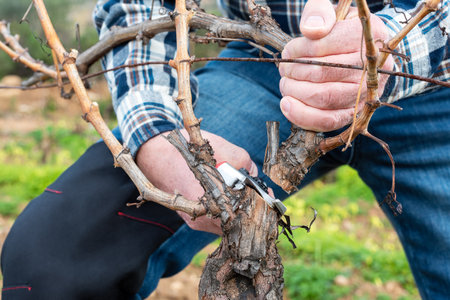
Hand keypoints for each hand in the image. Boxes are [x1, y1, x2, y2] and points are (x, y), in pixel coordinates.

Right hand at [136, 130, 256, 234]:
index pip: (247, 215)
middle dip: (250, 210)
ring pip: (225, 224)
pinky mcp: (190, 218)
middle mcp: (204, 218)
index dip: (262, 206)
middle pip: (237, 224)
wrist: (157, 154)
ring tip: (242, 195)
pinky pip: (213, 220)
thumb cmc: (191, 150)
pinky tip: (225, 196)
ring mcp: (196, 220)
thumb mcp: (228, 151)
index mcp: (214, 202)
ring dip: (236, 211)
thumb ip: (248, 167)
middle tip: (259, 197)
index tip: (268, 197)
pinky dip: (223, 210)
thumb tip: (257, 180)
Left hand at [279, 0, 392, 131]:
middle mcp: (374, 68)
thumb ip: (320, 13)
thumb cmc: (339, 31)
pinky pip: (328, 121)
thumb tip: (312, 30)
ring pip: (324, 98)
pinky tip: (286, 104)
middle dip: (294, 71)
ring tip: (285, 83)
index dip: (300, 49)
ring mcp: (365, 94)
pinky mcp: (353, 114)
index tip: (288, 51)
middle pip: (323, 73)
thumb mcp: (331, 12)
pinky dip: (302, 116)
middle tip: (284, 68)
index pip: (327, 45)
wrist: (358, 53)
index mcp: (371, 37)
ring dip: (295, 91)